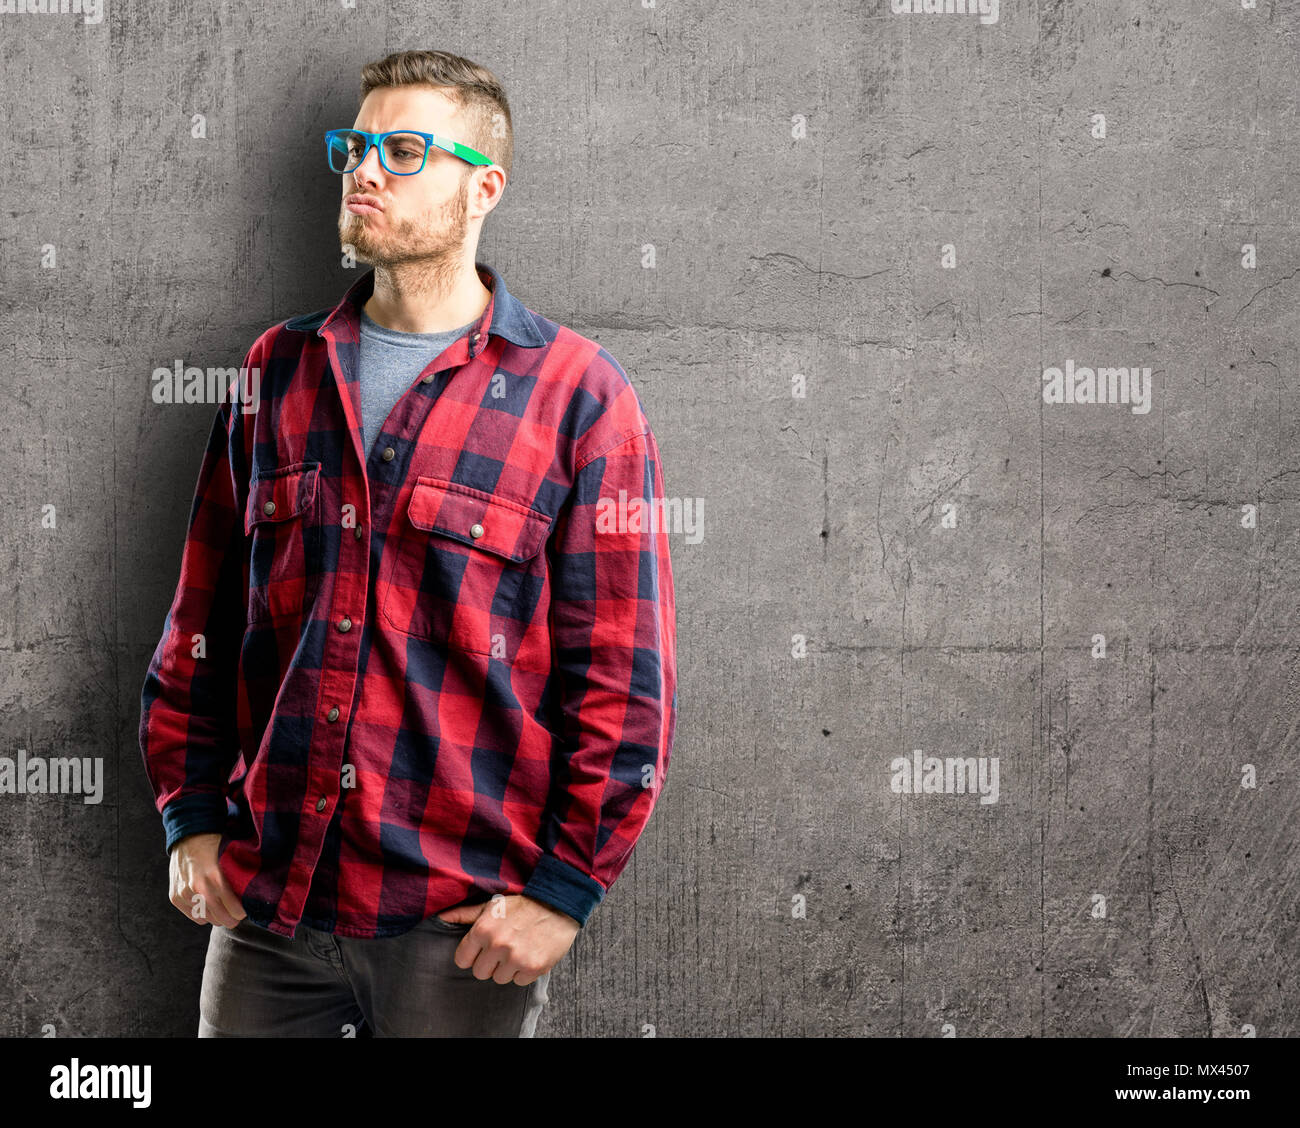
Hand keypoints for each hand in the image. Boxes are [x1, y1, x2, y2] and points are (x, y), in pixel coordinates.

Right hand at [168, 832, 246, 928]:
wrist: (188, 836)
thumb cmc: (214, 846)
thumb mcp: (231, 859)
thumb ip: (238, 878)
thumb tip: (251, 897)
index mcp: (217, 878)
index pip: (236, 911)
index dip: (243, 912)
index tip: (245, 909)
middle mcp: (199, 888)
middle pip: (222, 919)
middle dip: (232, 917)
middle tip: (236, 912)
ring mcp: (185, 894)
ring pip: (208, 920)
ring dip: (217, 916)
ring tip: (223, 907)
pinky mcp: (175, 897)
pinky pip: (194, 916)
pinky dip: (202, 913)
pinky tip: (207, 904)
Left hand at [435, 894, 578, 984]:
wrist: (559, 904)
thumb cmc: (523, 904)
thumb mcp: (492, 905)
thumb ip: (465, 914)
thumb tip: (440, 917)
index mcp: (483, 929)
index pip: (462, 960)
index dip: (472, 955)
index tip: (483, 948)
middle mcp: (497, 945)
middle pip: (480, 973)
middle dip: (490, 963)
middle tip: (504, 947)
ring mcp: (516, 958)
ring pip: (499, 979)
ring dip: (508, 968)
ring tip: (519, 949)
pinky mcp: (534, 968)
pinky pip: (519, 982)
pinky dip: (524, 972)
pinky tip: (530, 954)